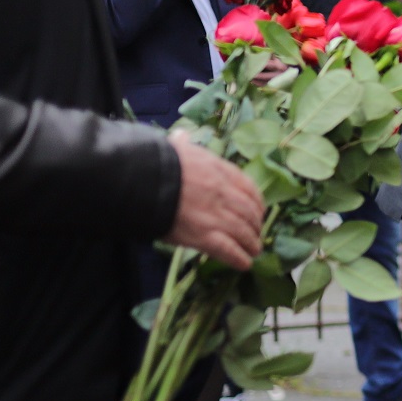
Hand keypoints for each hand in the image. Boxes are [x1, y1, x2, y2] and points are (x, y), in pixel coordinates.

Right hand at [165, 131, 263, 268]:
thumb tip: (182, 136)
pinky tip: (244, 264)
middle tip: (256, 234)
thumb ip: (183, 146)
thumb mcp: (175, 148)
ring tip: (254, 251)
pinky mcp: (204, 235)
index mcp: (218, 170)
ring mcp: (215, 215)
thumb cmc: (155, 163)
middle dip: (255, 225)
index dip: (257, 202)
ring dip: (252, 244)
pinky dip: (239, 258)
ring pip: (243, 232)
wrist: (142, 180)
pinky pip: (228, 250)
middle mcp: (223, 193)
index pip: (248, 187)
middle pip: (249, 212)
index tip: (259, 210)